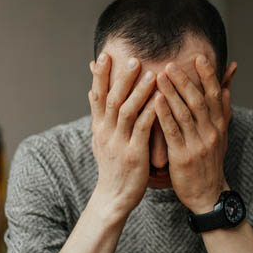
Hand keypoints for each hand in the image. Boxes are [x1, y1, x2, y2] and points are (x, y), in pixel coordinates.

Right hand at [88, 52, 158, 215]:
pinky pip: (143, 129)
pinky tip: (160, 100)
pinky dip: (151, 112)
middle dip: (122, 78)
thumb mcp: (100, 139)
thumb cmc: (112, 166)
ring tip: (151, 74)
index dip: (100, 75)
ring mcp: (119, 143)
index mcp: (99, 128)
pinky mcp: (134, 154)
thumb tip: (91, 90)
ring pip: (127, 111)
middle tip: (133, 59)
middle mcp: (106, 133)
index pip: (97, 96)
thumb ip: (98, 114)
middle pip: (112, 99)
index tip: (105, 55)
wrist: (113, 197)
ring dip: (139, 91)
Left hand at [153, 54, 235, 211]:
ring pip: (185, 113)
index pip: (214, 94)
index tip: (199, 57)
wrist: (208, 194)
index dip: (207, 75)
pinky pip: (173, 132)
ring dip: (172, 93)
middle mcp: (210, 132)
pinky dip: (164, 115)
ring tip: (159, 76)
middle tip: (171, 63)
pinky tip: (155, 101)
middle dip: (185, 80)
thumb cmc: (210, 163)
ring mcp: (197, 144)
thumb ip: (222, 110)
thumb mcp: (221, 136)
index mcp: (218, 125)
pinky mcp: (183, 157)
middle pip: (198, 100)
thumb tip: (227, 87)